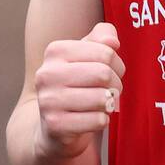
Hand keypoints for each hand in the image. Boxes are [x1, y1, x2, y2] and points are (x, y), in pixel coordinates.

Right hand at [34, 21, 124, 158]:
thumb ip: (101, 39)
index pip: (105, 52)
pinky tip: (90, 119)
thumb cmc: (75, 85)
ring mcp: (48, 100)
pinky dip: (101, 121)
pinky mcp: (55, 125)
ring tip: (99, 104)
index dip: (117, 65)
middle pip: (104, 74)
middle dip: (115, 85)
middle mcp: (47, 74)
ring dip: (108, 104)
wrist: (52, 125)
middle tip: (109, 91)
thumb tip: (112, 41)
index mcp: (55, 51)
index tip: (112, 73)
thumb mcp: (86, 57)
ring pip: (101, 98)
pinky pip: (97, 120)